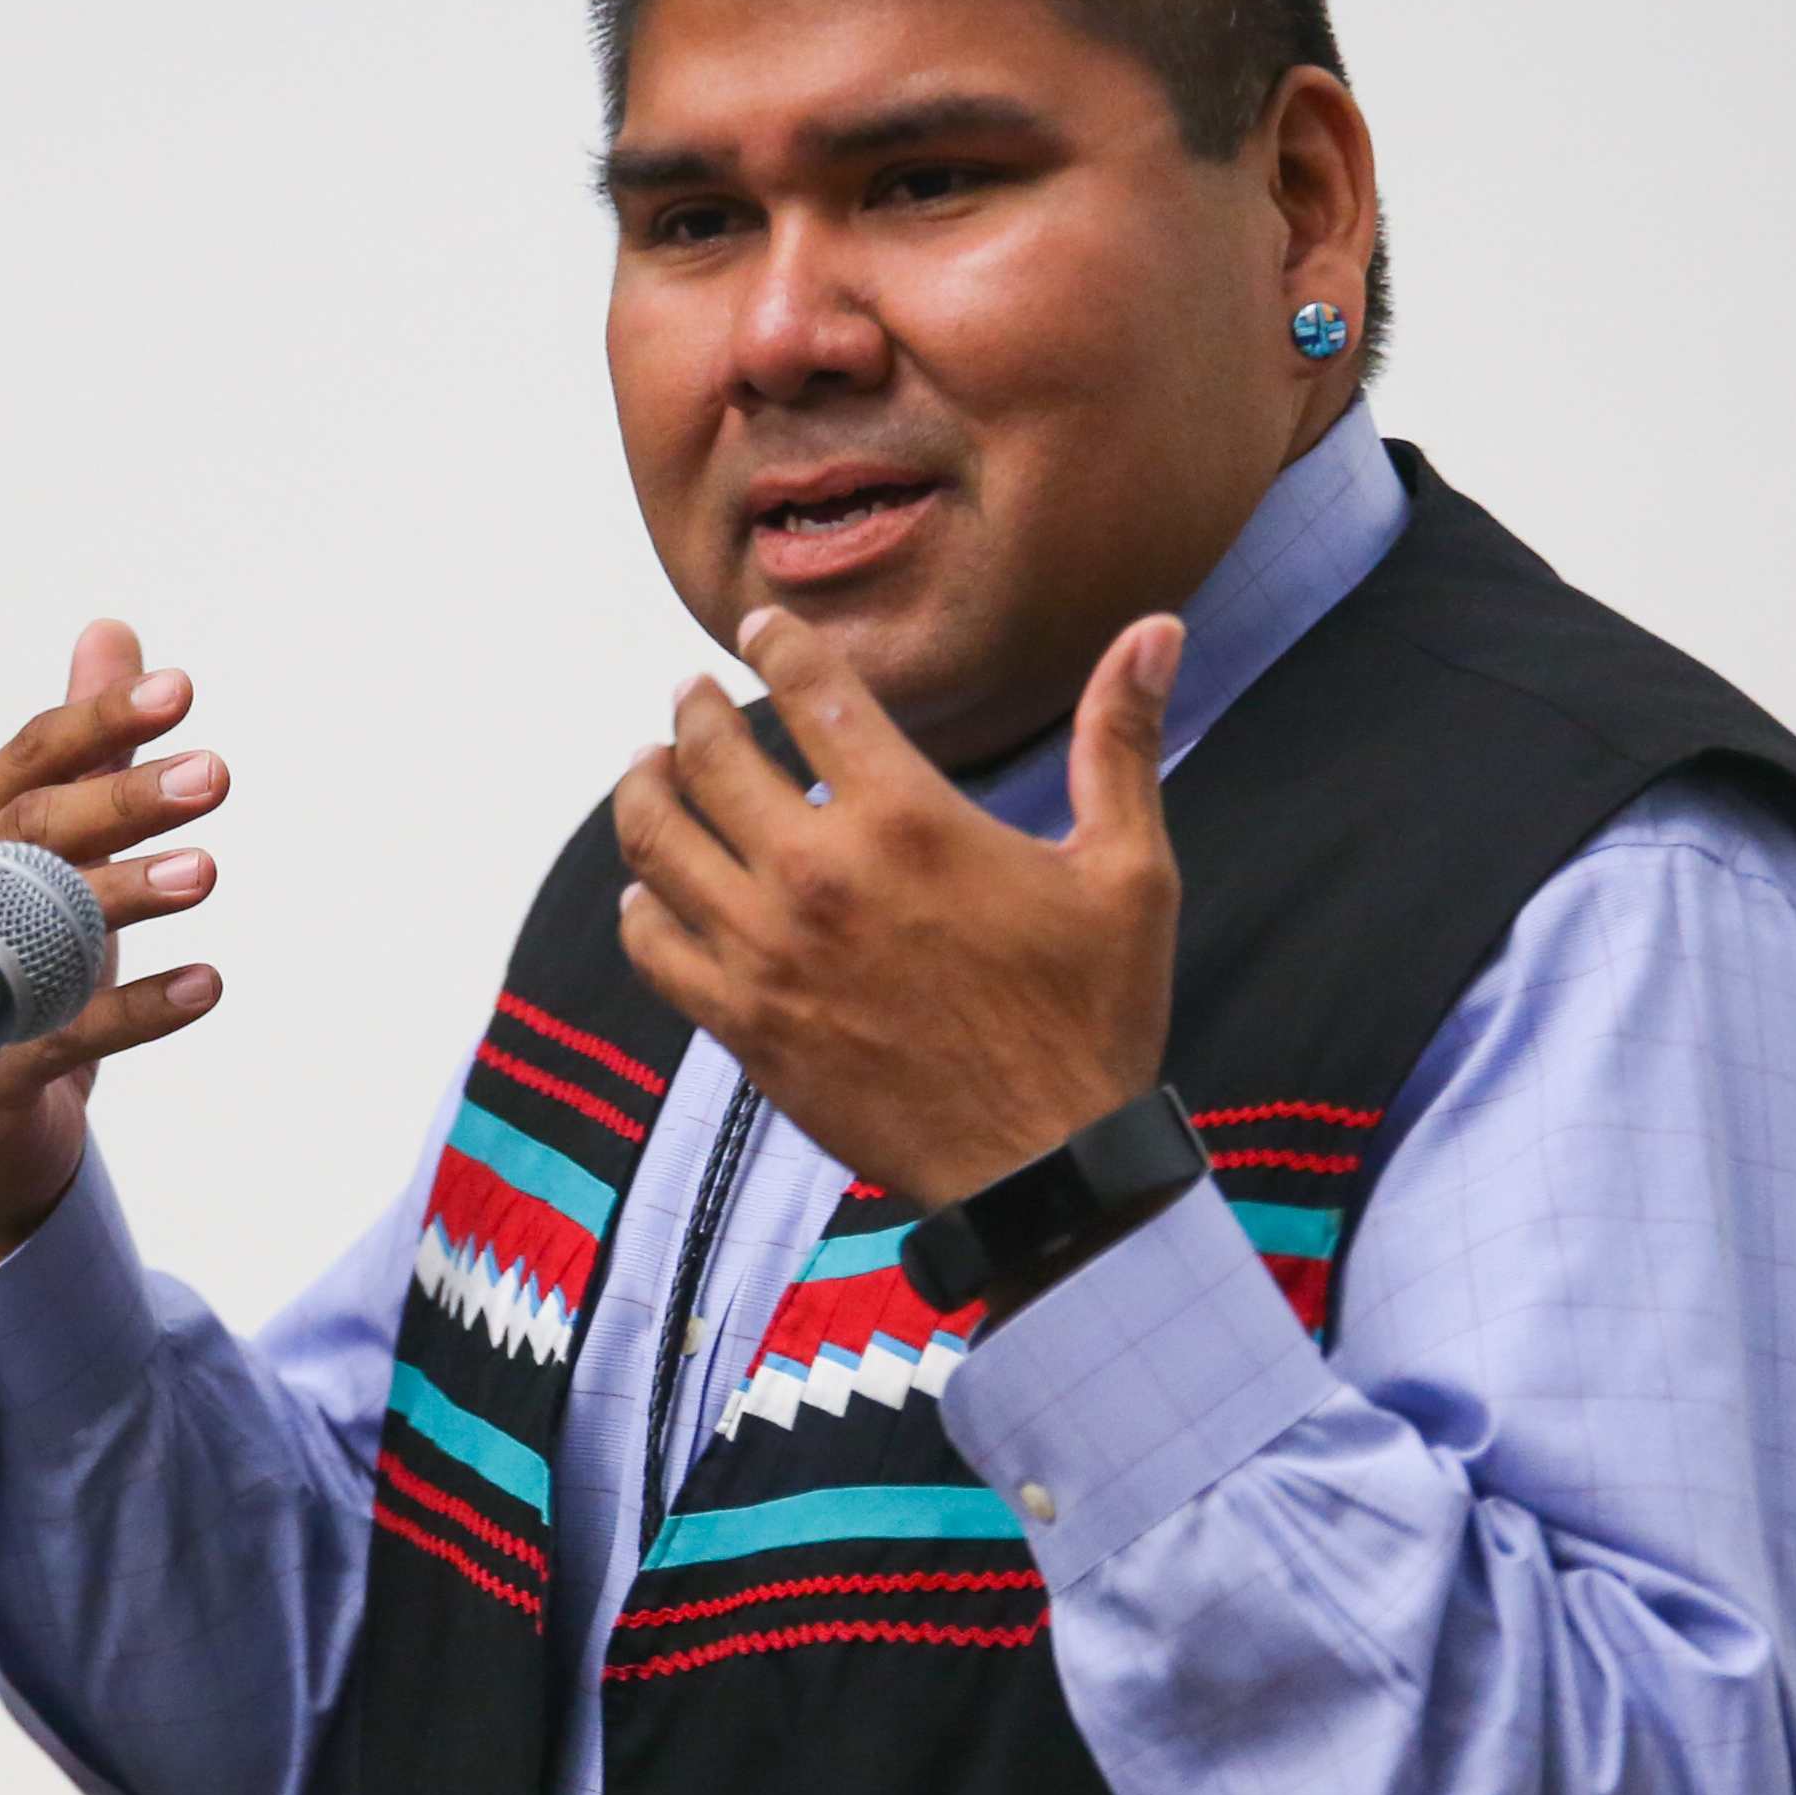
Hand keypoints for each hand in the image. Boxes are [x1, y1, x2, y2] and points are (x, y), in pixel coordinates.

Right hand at [0, 619, 236, 1279]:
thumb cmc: (18, 954)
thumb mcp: (55, 845)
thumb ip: (85, 746)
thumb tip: (113, 633)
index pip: (31, 758)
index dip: (101, 721)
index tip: (178, 691)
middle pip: (36, 831)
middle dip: (126, 799)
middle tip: (215, 776)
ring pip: (46, 925)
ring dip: (129, 892)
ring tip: (207, 871)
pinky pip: (72, 1032)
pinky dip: (141, 1009)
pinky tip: (207, 985)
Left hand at [610, 605, 1183, 1211]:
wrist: (1043, 1165)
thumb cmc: (1092, 1016)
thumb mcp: (1128, 873)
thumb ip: (1120, 741)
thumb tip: (1155, 629)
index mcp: (908, 820)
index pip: (814, 693)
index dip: (779, 646)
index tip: (761, 628)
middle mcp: (819, 875)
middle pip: (711, 756)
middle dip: (694, 710)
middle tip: (690, 695)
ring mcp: (767, 953)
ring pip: (658, 843)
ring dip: (643, 790)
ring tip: (646, 767)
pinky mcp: (744, 1024)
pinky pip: (654, 947)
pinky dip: (640, 907)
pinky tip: (646, 892)